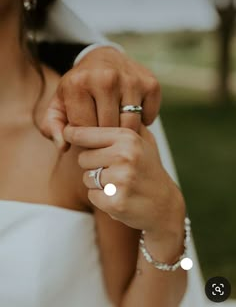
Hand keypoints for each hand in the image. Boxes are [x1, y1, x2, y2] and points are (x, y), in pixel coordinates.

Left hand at [41, 47, 160, 150]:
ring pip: (130, 127)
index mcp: (79, 84)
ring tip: (115, 128)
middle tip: (101, 135)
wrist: (103, 58)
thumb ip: (53, 127)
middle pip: (108, 129)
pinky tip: (131, 115)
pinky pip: (149, 117)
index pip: (84, 130)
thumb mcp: (59, 104)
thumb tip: (63, 146)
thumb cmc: (79, 88)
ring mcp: (131, 80)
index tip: (85, 136)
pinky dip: (142, 122)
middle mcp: (106, 78)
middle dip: (104, 138)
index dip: (84, 140)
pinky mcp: (150, 83)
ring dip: (124, 132)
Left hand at [63, 124, 184, 243]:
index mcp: (127, 138)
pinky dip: (102, 199)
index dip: (73, 134)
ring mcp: (121, 180)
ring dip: (97, 183)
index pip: (85, 134)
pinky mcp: (116, 202)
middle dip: (93, 165)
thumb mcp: (143, 141)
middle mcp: (124, 156)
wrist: (164, 205)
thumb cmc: (148, 168)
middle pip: (83, 158)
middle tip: (113, 170)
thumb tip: (92, 109)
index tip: (67, 132)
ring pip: (86, 178)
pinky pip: (92, 196)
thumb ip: (123, 125)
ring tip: (119, 184)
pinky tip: (119, 197)